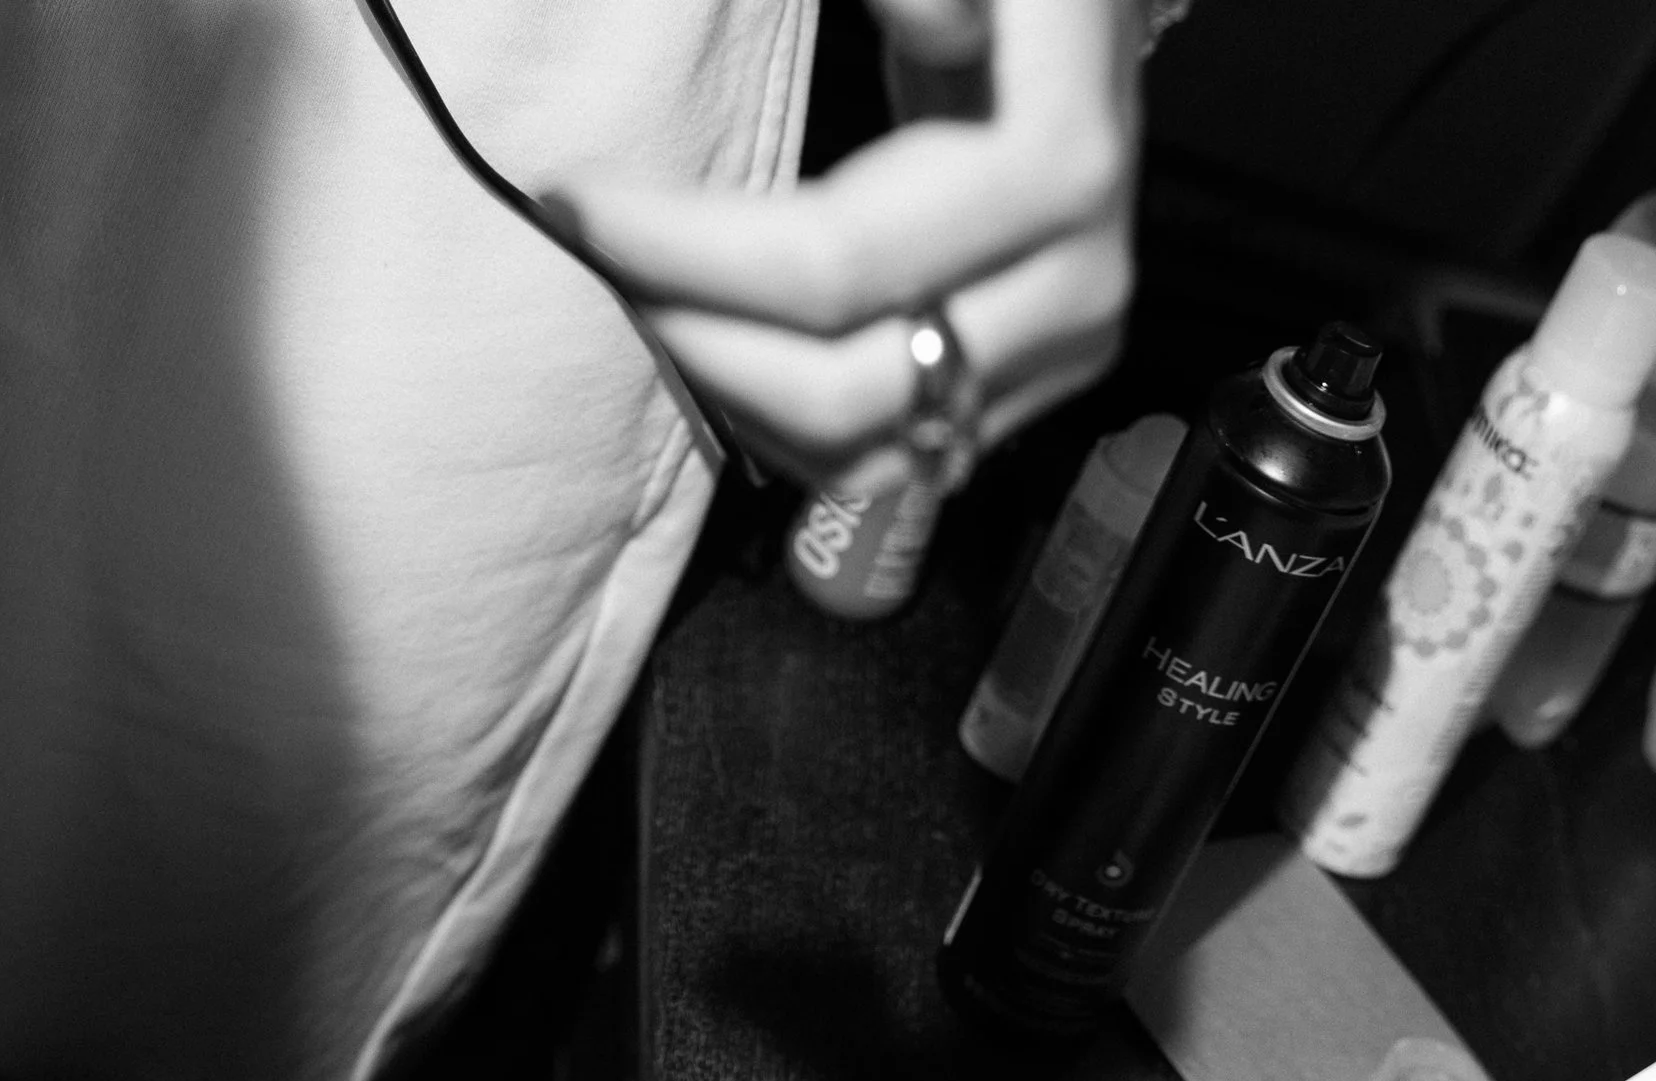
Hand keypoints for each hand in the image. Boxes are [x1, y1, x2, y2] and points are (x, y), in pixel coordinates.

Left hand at [545, 0, 1142, 488]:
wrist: (1080, 36)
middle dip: (693, 336)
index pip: (843, 260)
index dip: (694, 252)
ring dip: (726, 391)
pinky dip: (779, 422)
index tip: (576, 199)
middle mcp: (1078, 286)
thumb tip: (933, 22)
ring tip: (647, 295)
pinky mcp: (1031, 392)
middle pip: (843, 385)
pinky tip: (719, 342)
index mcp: (1060, 165)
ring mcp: (1063, 353)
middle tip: (598, 256)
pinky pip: (884, 461)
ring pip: (857, 448)